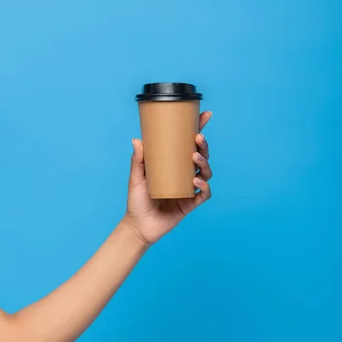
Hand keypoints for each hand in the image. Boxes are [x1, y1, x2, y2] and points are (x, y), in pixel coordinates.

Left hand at [123, 111, 212, 245]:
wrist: (138, 226)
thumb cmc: (137, 200)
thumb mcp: (135, 177)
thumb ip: (138, 160)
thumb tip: (137, 139)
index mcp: (174, 164)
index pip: (189, 144)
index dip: (199, 129)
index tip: (205, 115)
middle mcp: (184, 175)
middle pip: (201, 157)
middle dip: (203, 146)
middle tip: (197, 138)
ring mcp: (189, 189)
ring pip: (206, 173)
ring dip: (204, 163)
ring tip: (194, 157)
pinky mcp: (190, 204)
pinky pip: (203, 194)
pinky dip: (203, 187)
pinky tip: (195, 181)